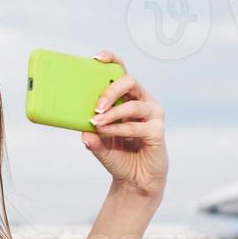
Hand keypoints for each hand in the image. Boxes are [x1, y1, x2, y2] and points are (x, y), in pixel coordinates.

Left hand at [82, 50, 167, 198]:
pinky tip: (105, 131)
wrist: (134, 179)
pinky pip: (136, 126)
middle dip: (111, 90)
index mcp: (128, 97)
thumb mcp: (97, 141)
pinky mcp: (157, 131)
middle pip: (129, 82)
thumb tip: (80, 127)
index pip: (121, 72)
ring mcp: (152, 115)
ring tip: (96, 122)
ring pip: (133, 105)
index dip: (112, 60)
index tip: (96, 59)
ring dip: (112, 113)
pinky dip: (119, 128)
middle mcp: (143, 101)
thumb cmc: (118, 155)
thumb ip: (89, 133)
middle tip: (96, 106)